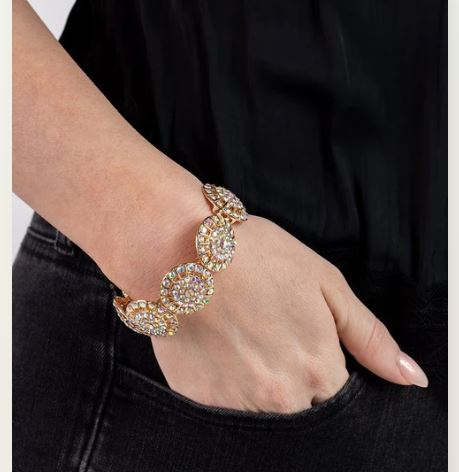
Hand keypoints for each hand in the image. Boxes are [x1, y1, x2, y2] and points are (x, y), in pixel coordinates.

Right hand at [101, 189, 427, 413]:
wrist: (181, 252)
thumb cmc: (255, 257)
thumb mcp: (325, 283)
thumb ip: (369, 337)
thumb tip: (411, 377)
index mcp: (319, 369)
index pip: (340, 400)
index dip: (325, 373)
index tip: (304, 346)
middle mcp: (282, 398)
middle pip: (304, 411)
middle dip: (296, 384)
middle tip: (271, 340)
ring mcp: (238, 403)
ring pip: (266, 415)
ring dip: (261, 388)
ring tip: (244, 342)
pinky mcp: (200, 401)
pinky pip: (226, 410)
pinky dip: (229, 387)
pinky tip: (221, 352)